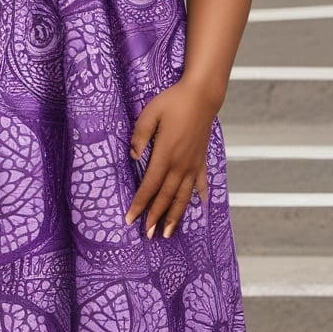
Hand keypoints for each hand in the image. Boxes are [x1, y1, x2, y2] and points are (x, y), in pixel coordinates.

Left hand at [124, 80, 217, 238]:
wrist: (201, 96)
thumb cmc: (172, 102)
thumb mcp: (150, 113)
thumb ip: (140, 135)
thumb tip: (132, 156)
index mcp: (165, 154)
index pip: (149, 186)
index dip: (140, 204)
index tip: (131, 219)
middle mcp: (180, 164)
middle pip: (166, 197)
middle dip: (156, 218)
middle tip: (148, 235)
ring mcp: (193, 164)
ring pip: (183, 196)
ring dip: (175, 216)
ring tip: (169, 233)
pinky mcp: (201, 159)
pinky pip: (201, 183)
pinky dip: (199, 197)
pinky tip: (199, 208)